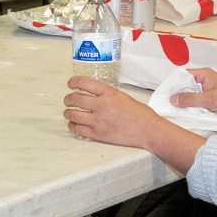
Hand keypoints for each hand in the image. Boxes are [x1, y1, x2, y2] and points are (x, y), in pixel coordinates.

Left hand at [64, 77, 205, 170]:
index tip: (70, 84)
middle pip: (74, 99)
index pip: (83, 82)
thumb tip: (91, 94)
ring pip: (72, 115)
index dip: (73, 82)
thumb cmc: (139, 113)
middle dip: (68, 99)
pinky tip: (74, 124)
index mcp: (109, 93)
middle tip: (68, 101)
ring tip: (69, 113)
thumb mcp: (122, 96)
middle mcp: (101, 105)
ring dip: (68, 113)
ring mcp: (98, 121)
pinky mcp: (98, 134)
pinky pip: (77, 129)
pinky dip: (72, 126)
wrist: (148, 130)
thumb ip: (106, 95)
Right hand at [167, 67, 216, 122]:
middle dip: (177, 95)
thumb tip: (172, 99)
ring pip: (188, 96)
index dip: (174, 83)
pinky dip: (189, 108)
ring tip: (172, 110)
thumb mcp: (209, 99)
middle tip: (166, 104)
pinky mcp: (207, 102)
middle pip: (184, 86)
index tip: (164, 93)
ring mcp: (205, 92)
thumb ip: (190, 99)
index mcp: (204, 74)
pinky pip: (194, 103)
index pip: (183, 75)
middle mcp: (203, 81)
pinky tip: (182, 114)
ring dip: (183, 103)